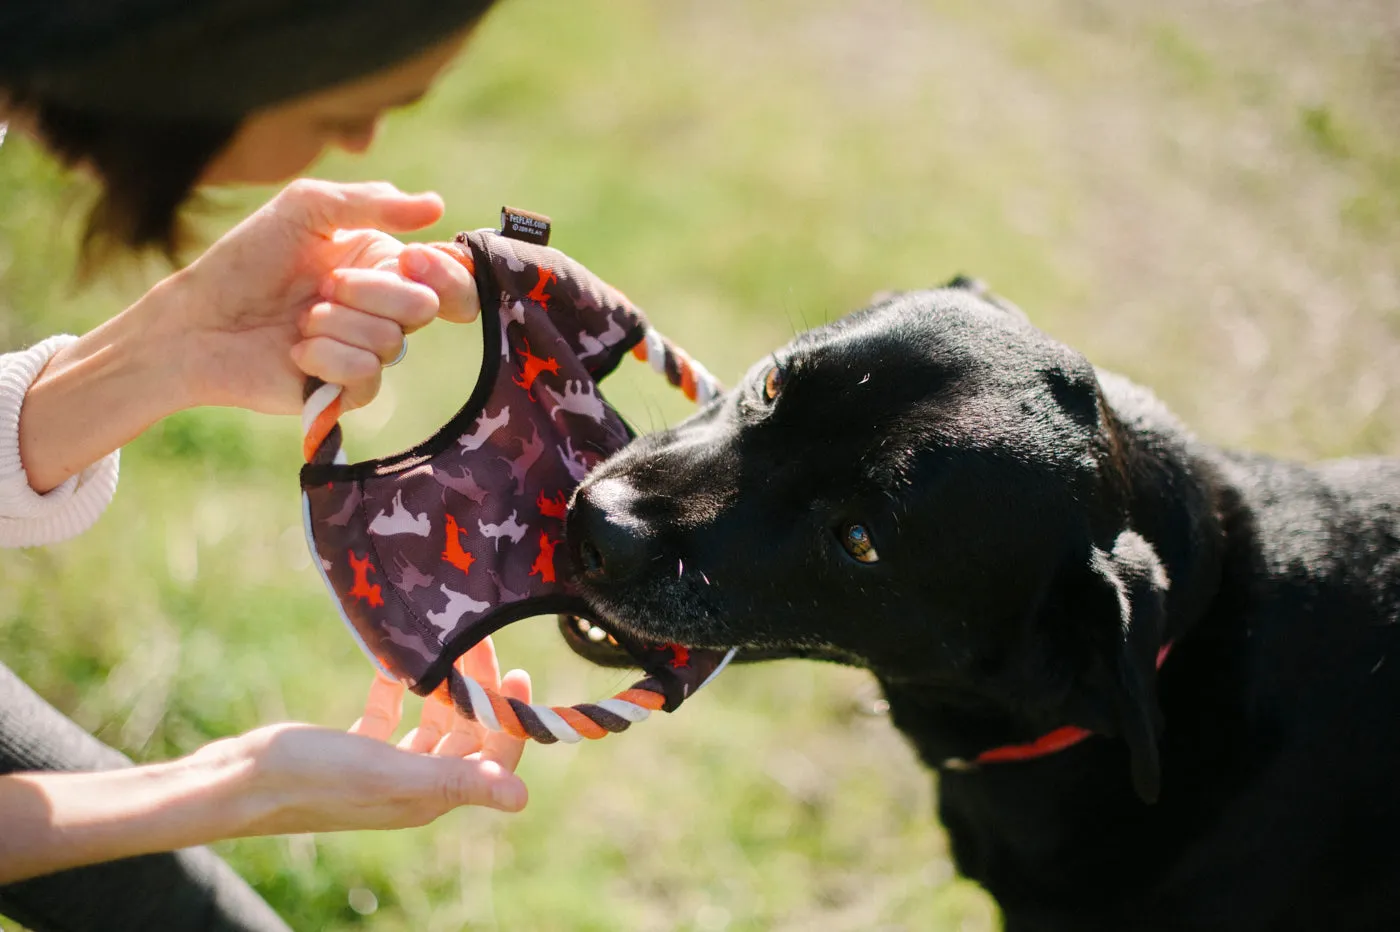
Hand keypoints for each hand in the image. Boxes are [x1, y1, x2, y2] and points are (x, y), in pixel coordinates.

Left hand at [145, 178, 480, 413]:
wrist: (198, 321)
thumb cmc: (247, 259)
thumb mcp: (306, 209)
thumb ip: (372, 202)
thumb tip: (437, 206)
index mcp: (383, 264)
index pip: (450, 275)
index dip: (445, 272)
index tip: (412, 259)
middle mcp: (383, 309)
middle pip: (426, 307)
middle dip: (373, 292)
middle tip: (324, 285)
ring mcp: (367, 351)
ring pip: (392, 341)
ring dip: (335, 324)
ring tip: (299, 319)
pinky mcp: (347, 390)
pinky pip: (367, 376)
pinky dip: (326, 357)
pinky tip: (295, 350)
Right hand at [202, 638, 529, 835]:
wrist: (234, 783)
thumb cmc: (313, 778)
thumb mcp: (391, 773)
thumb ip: (456, 780)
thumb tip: (523, 799)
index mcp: (428, 796)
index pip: (493, 760)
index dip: (509, 719)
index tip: (516, 673)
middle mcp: (412, 786)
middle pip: (464, 736)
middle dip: (477, 691)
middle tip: (478, 642)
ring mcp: (380, 770)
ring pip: (430, 725)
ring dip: (443, 687)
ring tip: (446, 645)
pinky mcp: (350, 753)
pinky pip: (387, 719)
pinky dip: (395, 692)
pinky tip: (392, 665)